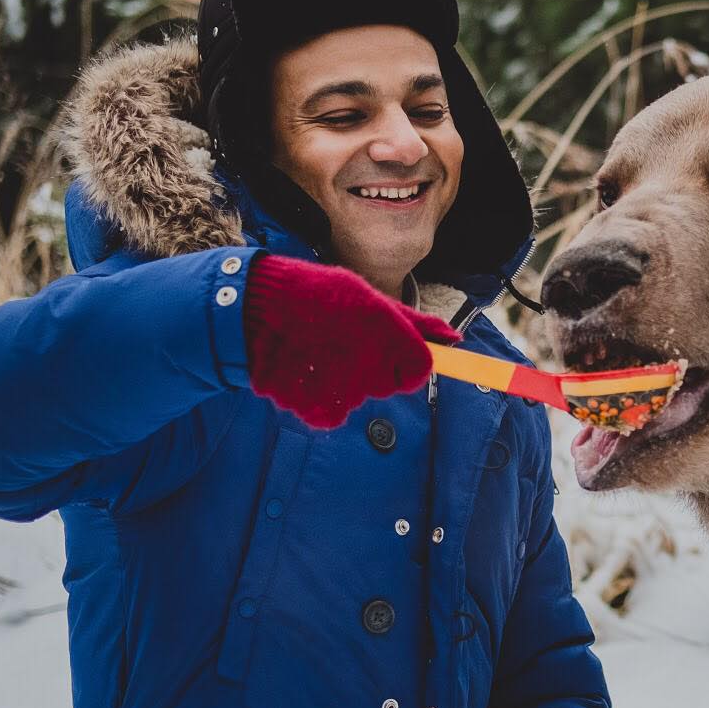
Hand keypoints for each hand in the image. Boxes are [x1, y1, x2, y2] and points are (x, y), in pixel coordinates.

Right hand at [242, 255, 459, 427]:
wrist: (255, 309)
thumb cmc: (314, 295)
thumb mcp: (366, 297)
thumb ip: (412, 322)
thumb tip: (454, 337)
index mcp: (388, 333)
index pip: (421, 371)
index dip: (408, 364)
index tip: (391, 355)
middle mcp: (372, 365)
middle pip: (387, 385)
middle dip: (371, 369)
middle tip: (340, 344)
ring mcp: (345, 392)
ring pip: (357, 397)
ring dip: (341, 381)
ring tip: (314, 351)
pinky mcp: (319, 410)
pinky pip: (331, 412)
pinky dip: (318, 398)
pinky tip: (303, 370)